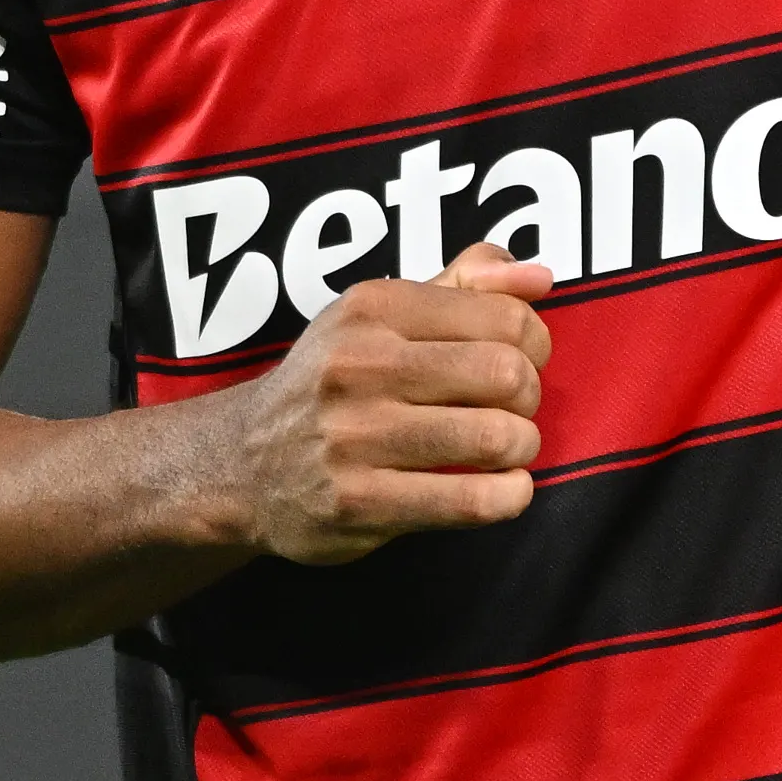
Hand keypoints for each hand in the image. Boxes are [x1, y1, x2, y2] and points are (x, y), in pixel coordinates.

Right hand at [218, 243, 554, 565]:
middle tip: (514, 411)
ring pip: (494, 438)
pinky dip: (508, 497)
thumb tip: (540, 277)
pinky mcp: (357, 502)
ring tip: (506, 452)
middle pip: (506, 374)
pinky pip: (468, 502)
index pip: (505, 317)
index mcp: (373, 307)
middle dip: (529, 398)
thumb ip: (464, 285)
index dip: (535, 344)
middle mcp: (359, 364)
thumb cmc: (334, 382)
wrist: (241, 464)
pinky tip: (503, 490)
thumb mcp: (381, 314)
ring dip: (521, 449)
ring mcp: (354, 437)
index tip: (522, 363)